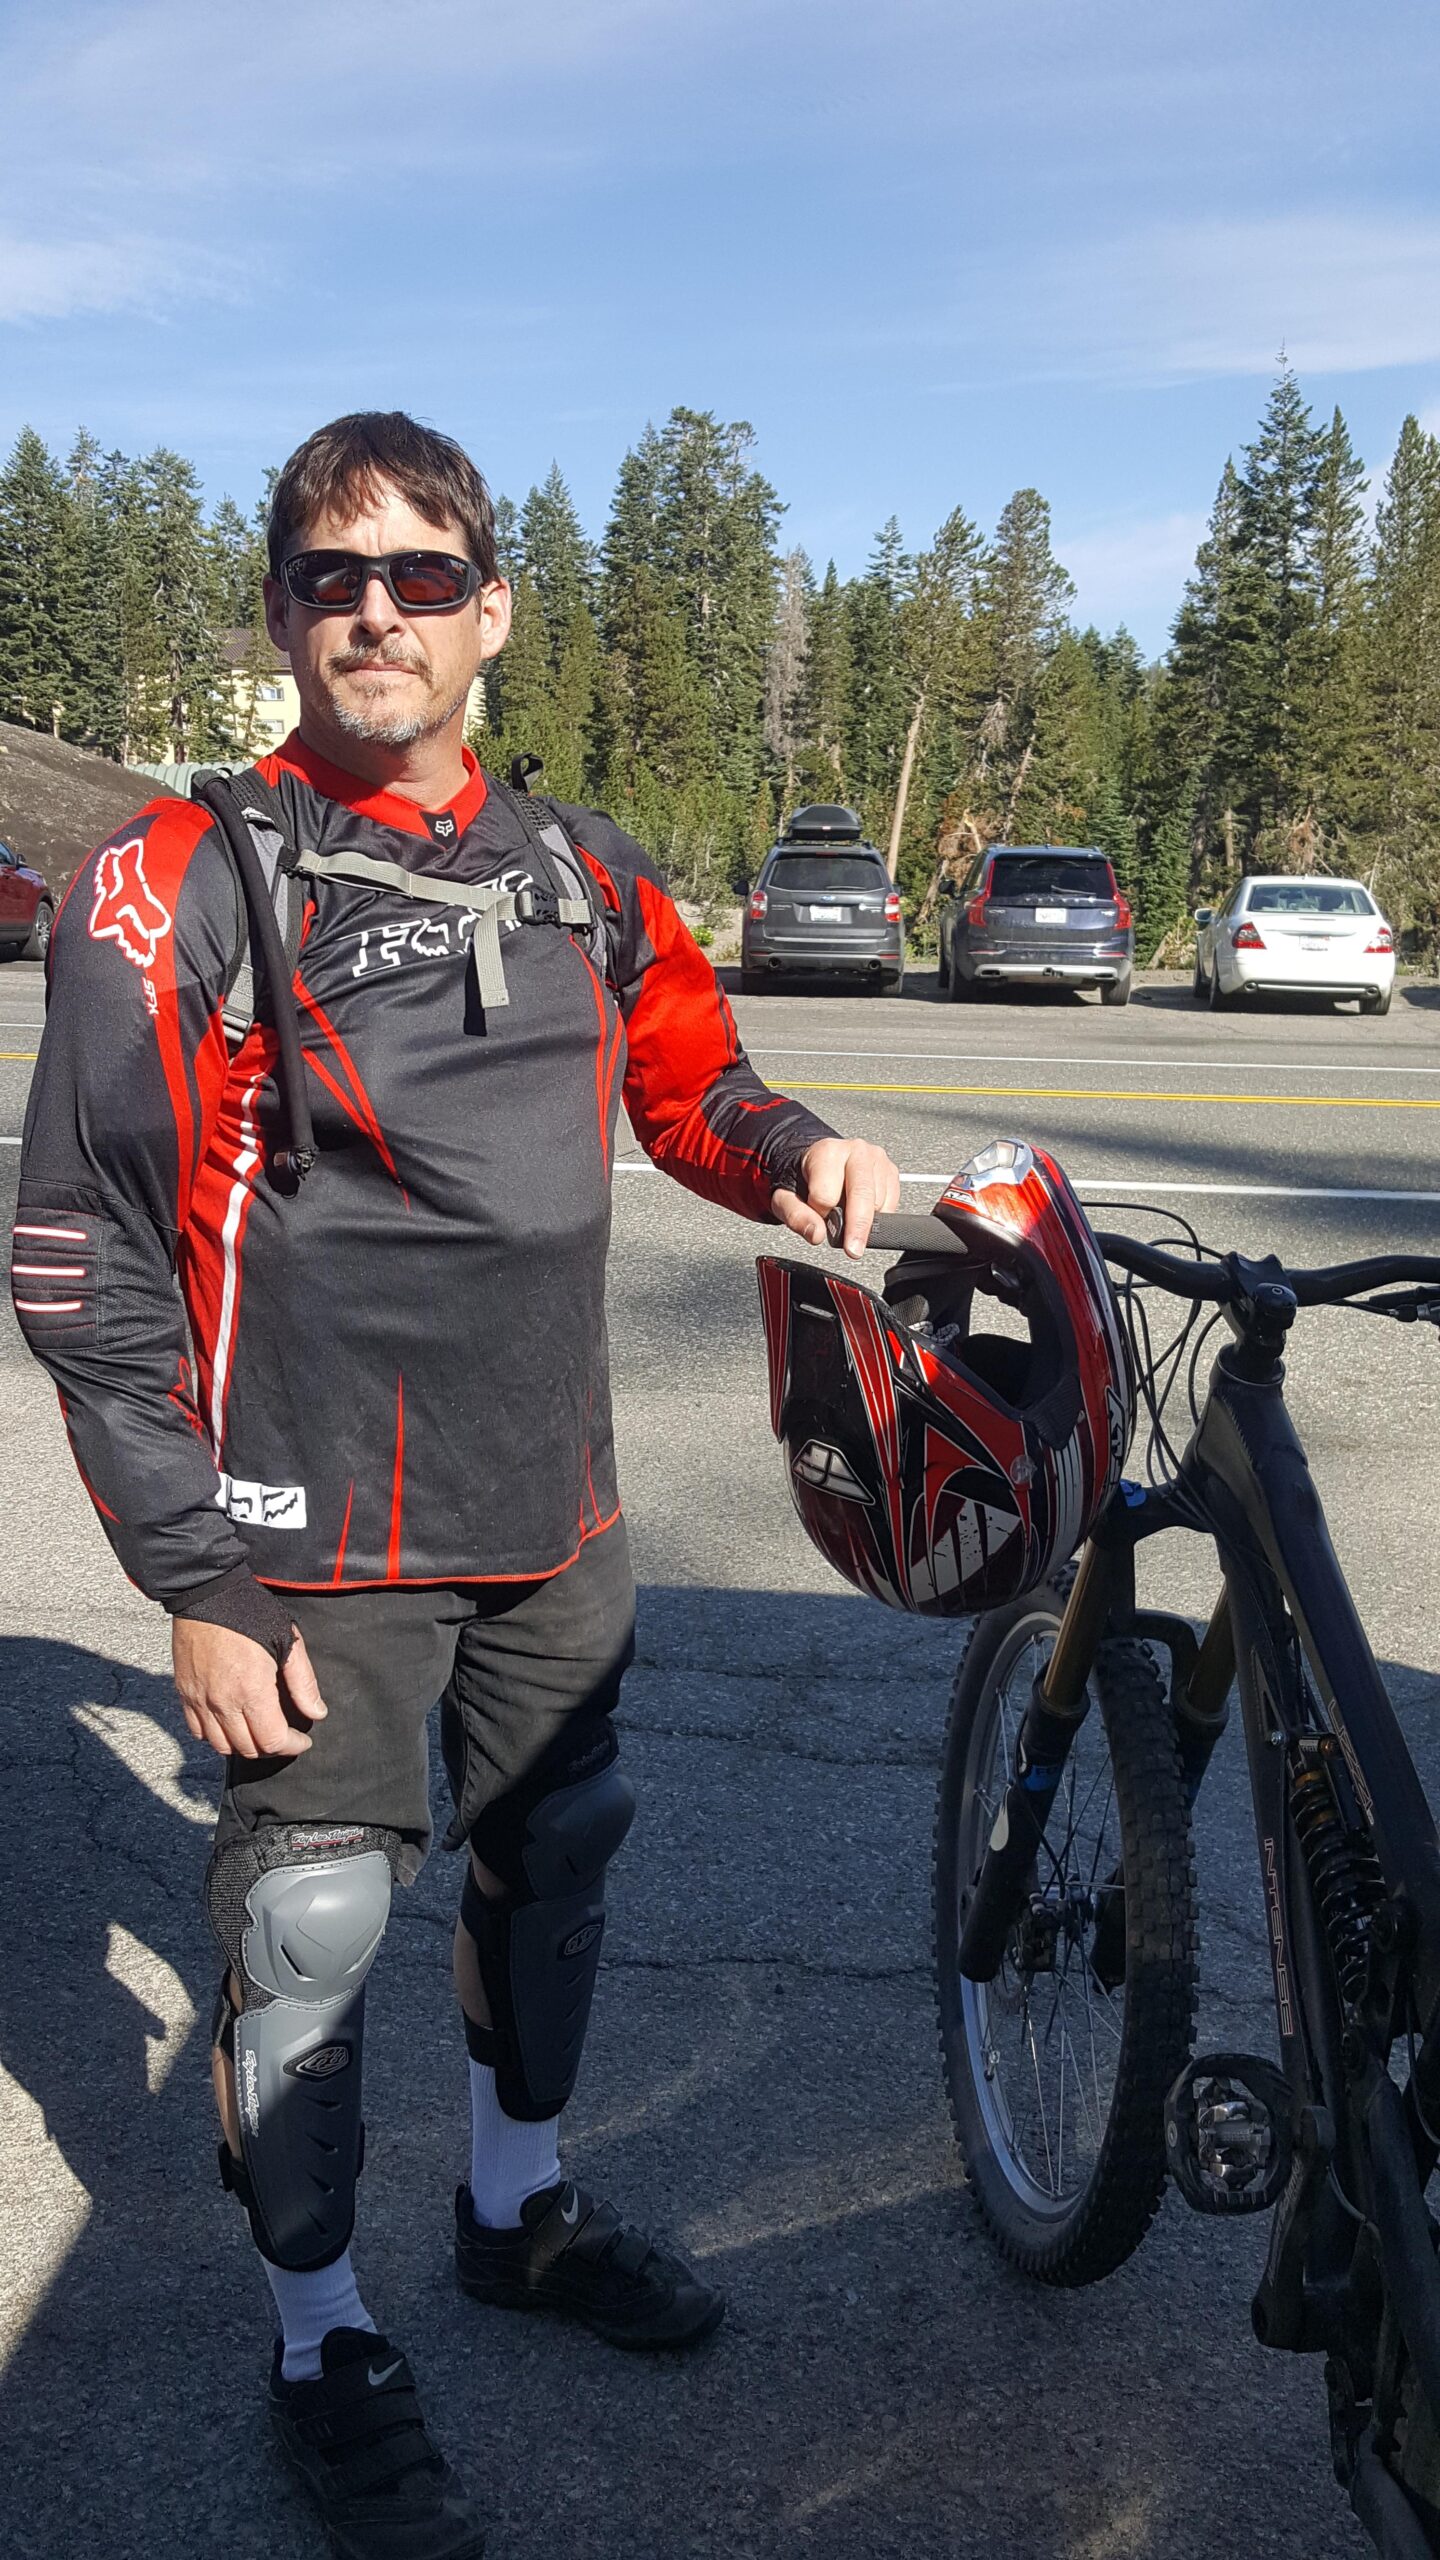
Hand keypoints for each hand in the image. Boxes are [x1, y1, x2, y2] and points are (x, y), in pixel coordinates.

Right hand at [172, 1619, 327, 1760]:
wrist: (205, 1592)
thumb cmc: (248, 1611)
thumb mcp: (288, 1641)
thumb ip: (303, 1682)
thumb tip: (317, 1712)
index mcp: (251, 1690)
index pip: (272, 1741)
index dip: (292, 1746)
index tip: (302, 1740)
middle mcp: (222, 1702)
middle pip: (248, 1749)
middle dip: (271, 1747)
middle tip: (284, 1734)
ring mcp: (199, 1700)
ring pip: (221, 1746)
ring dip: (243, 1745)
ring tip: (258, 1731)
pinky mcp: (184, 1694)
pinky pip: (198, 1732)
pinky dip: (215, 1736)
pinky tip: (230, 1723)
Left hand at [772, 1135, 901, 1256]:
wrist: (819, 1162)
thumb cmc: (804, 1180)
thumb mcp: (786, 1198)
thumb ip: (796, 1216)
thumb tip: (817, 1234)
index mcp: (827, 1152)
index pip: (827, 1194)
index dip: (820, 1212)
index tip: (818, 1213)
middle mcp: (856, 1151)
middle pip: (862, 1195)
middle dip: (857, 1228)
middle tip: (853, 1249)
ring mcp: (877, 1159)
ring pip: (878, 1202)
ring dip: (866, 1218)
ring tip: (847, 1212)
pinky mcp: (891, 1171)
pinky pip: (891, 1203)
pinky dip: (880, 1215)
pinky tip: (863, 1209)